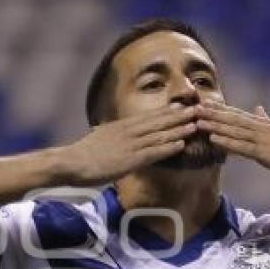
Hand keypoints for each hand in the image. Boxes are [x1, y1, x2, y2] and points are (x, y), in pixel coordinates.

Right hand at [59, 104, 198, 184]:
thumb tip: (105, 129)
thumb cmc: (82, 154)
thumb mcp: (97, 137)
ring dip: (179, 129)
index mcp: (122, 126)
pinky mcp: (130, 159)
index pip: (149, 117)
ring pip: (160, 135)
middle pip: (158, 121)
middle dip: (179, 115)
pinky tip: (181, 145)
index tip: (182, 106)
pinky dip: (168, 147)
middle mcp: (128, 132)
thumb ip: (107, 133)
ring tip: (196, 124)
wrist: (71, 162)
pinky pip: (153, 152)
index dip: (167, 111)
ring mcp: (130, 145)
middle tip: (198, 108)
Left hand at [195, 101, 269, 186]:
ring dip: (215, 125)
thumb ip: (268, 121)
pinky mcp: (268, 154)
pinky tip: (214, 139)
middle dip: (213, 113)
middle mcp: (264, 129)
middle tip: (192, 106)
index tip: (203, 103)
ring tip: (197, 120)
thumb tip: (258, 108)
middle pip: (234, 119)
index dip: (221, 109)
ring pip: (236, 131)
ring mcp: (266, 141)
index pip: (240, 115)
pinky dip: (228, 142)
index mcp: (267, 125)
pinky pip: (244, 148)